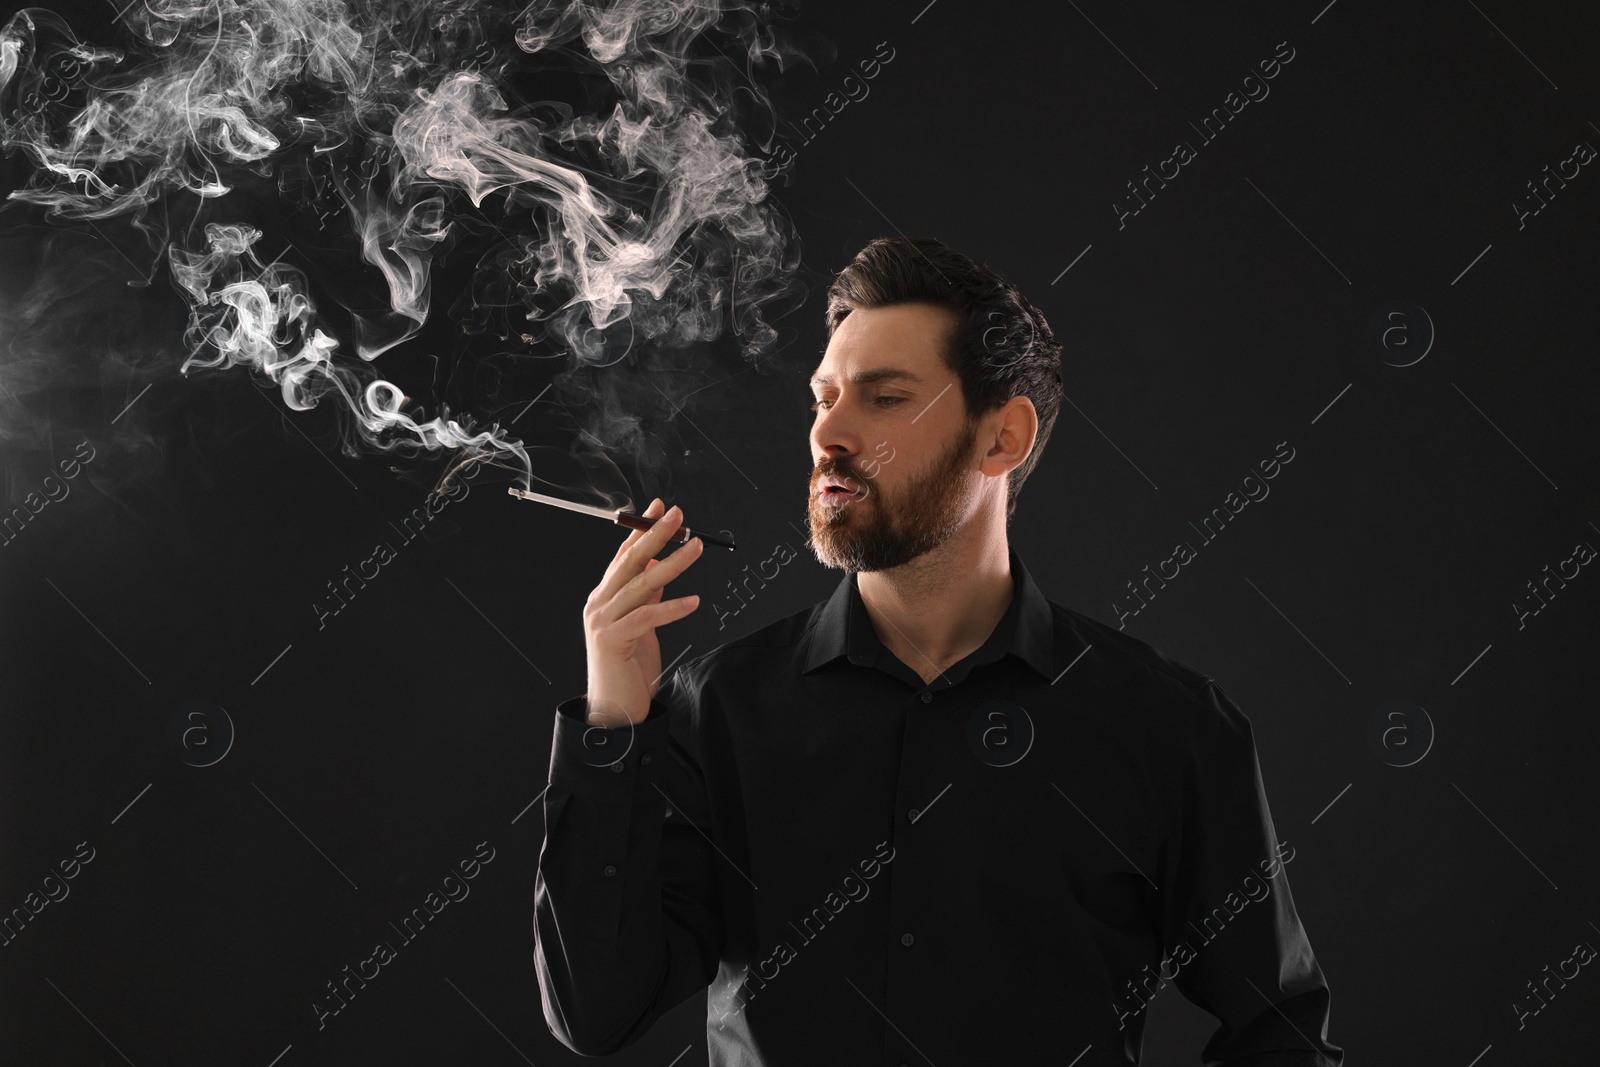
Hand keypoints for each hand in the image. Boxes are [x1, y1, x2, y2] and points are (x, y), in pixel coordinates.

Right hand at [582, 498, 703, 727]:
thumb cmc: (627, 668)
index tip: (658, 508)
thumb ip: (647, 597)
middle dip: (655, 535)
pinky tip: (693, 601)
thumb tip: (661, 567)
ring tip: (696, 547)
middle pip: (630, 561)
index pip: (623, 555)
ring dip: (672, 564)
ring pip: (641, 584)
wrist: (613, 710)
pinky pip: (646, 616)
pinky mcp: (612, 640)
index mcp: (604, 597)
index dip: (641, 530)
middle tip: (677, 514)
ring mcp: (602, 621)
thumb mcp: (642, 625)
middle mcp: (598, 603)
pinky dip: (671, 607)